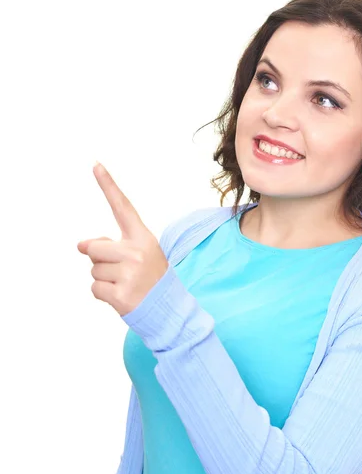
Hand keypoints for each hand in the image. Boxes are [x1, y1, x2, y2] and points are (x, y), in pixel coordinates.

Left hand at [77, 162, 168, 316]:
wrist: (169, 309)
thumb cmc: (151, 278)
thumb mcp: (140, 256)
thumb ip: (112, 245)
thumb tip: (81, 245)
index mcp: (143, 238)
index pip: (122, 208)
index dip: (108, 185)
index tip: (95, 164)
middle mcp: (137, 252)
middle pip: (94, 247)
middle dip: (99, 259)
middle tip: (122, 270)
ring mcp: (129, 274)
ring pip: (93, 269)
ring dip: (103, 278)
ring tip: (125, 284)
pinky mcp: (120, 294)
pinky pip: (94, 288)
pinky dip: (103, 294)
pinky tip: (121, 296)